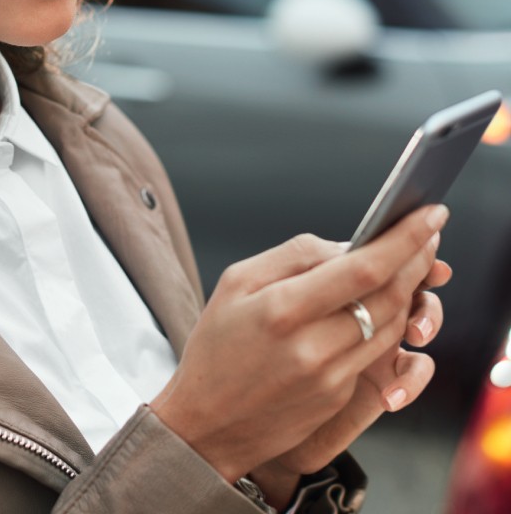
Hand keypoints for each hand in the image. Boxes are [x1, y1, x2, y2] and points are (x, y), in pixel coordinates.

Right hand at [150, 204, 448, 493]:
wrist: (206, 422)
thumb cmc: (216, 345)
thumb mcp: (237, 281)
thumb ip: (293, 255)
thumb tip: (346, 246)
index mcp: (283, 309)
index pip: (363, 268)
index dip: (404, 239)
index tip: (430, 215)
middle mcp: (313, 346)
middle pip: (389, 296)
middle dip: (417, 259)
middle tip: (428, 233)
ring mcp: (330, 377)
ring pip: (392, 324)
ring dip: (409, 290)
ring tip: (410, 262)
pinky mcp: (338, 396)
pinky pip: (377, 351)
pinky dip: (387, 320)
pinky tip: (382, 301)